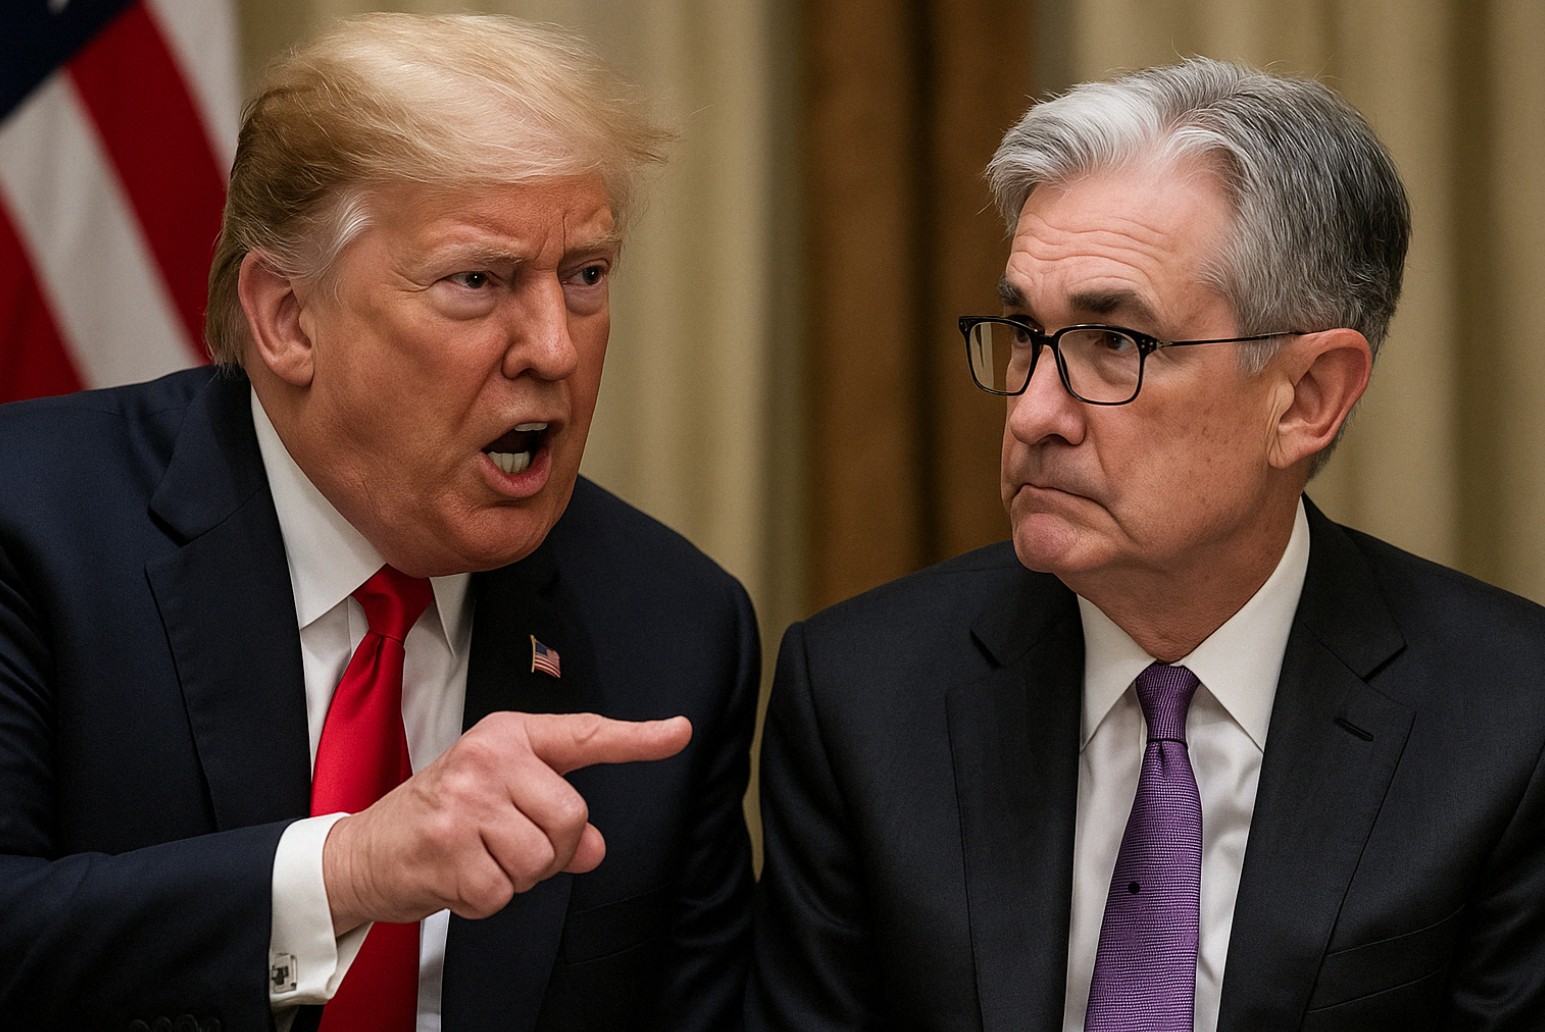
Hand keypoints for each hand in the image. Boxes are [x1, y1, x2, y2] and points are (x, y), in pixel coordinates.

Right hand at [321, 711, 690, 931]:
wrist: (362, 850)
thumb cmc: (439, 818)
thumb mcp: (500, 799)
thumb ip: (555, 813)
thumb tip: (594, 847)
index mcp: (508, 736)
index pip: (585, 735)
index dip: (639, 738)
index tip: (681, 732)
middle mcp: (489, 758)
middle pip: (571, 819)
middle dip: (552, 851)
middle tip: (508, 846)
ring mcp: (466, 802)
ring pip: (541, 861)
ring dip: (516, 877)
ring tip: (479, 858)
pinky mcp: (447, 848)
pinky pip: (503, 893)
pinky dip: (486, 901)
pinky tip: (459, 878)